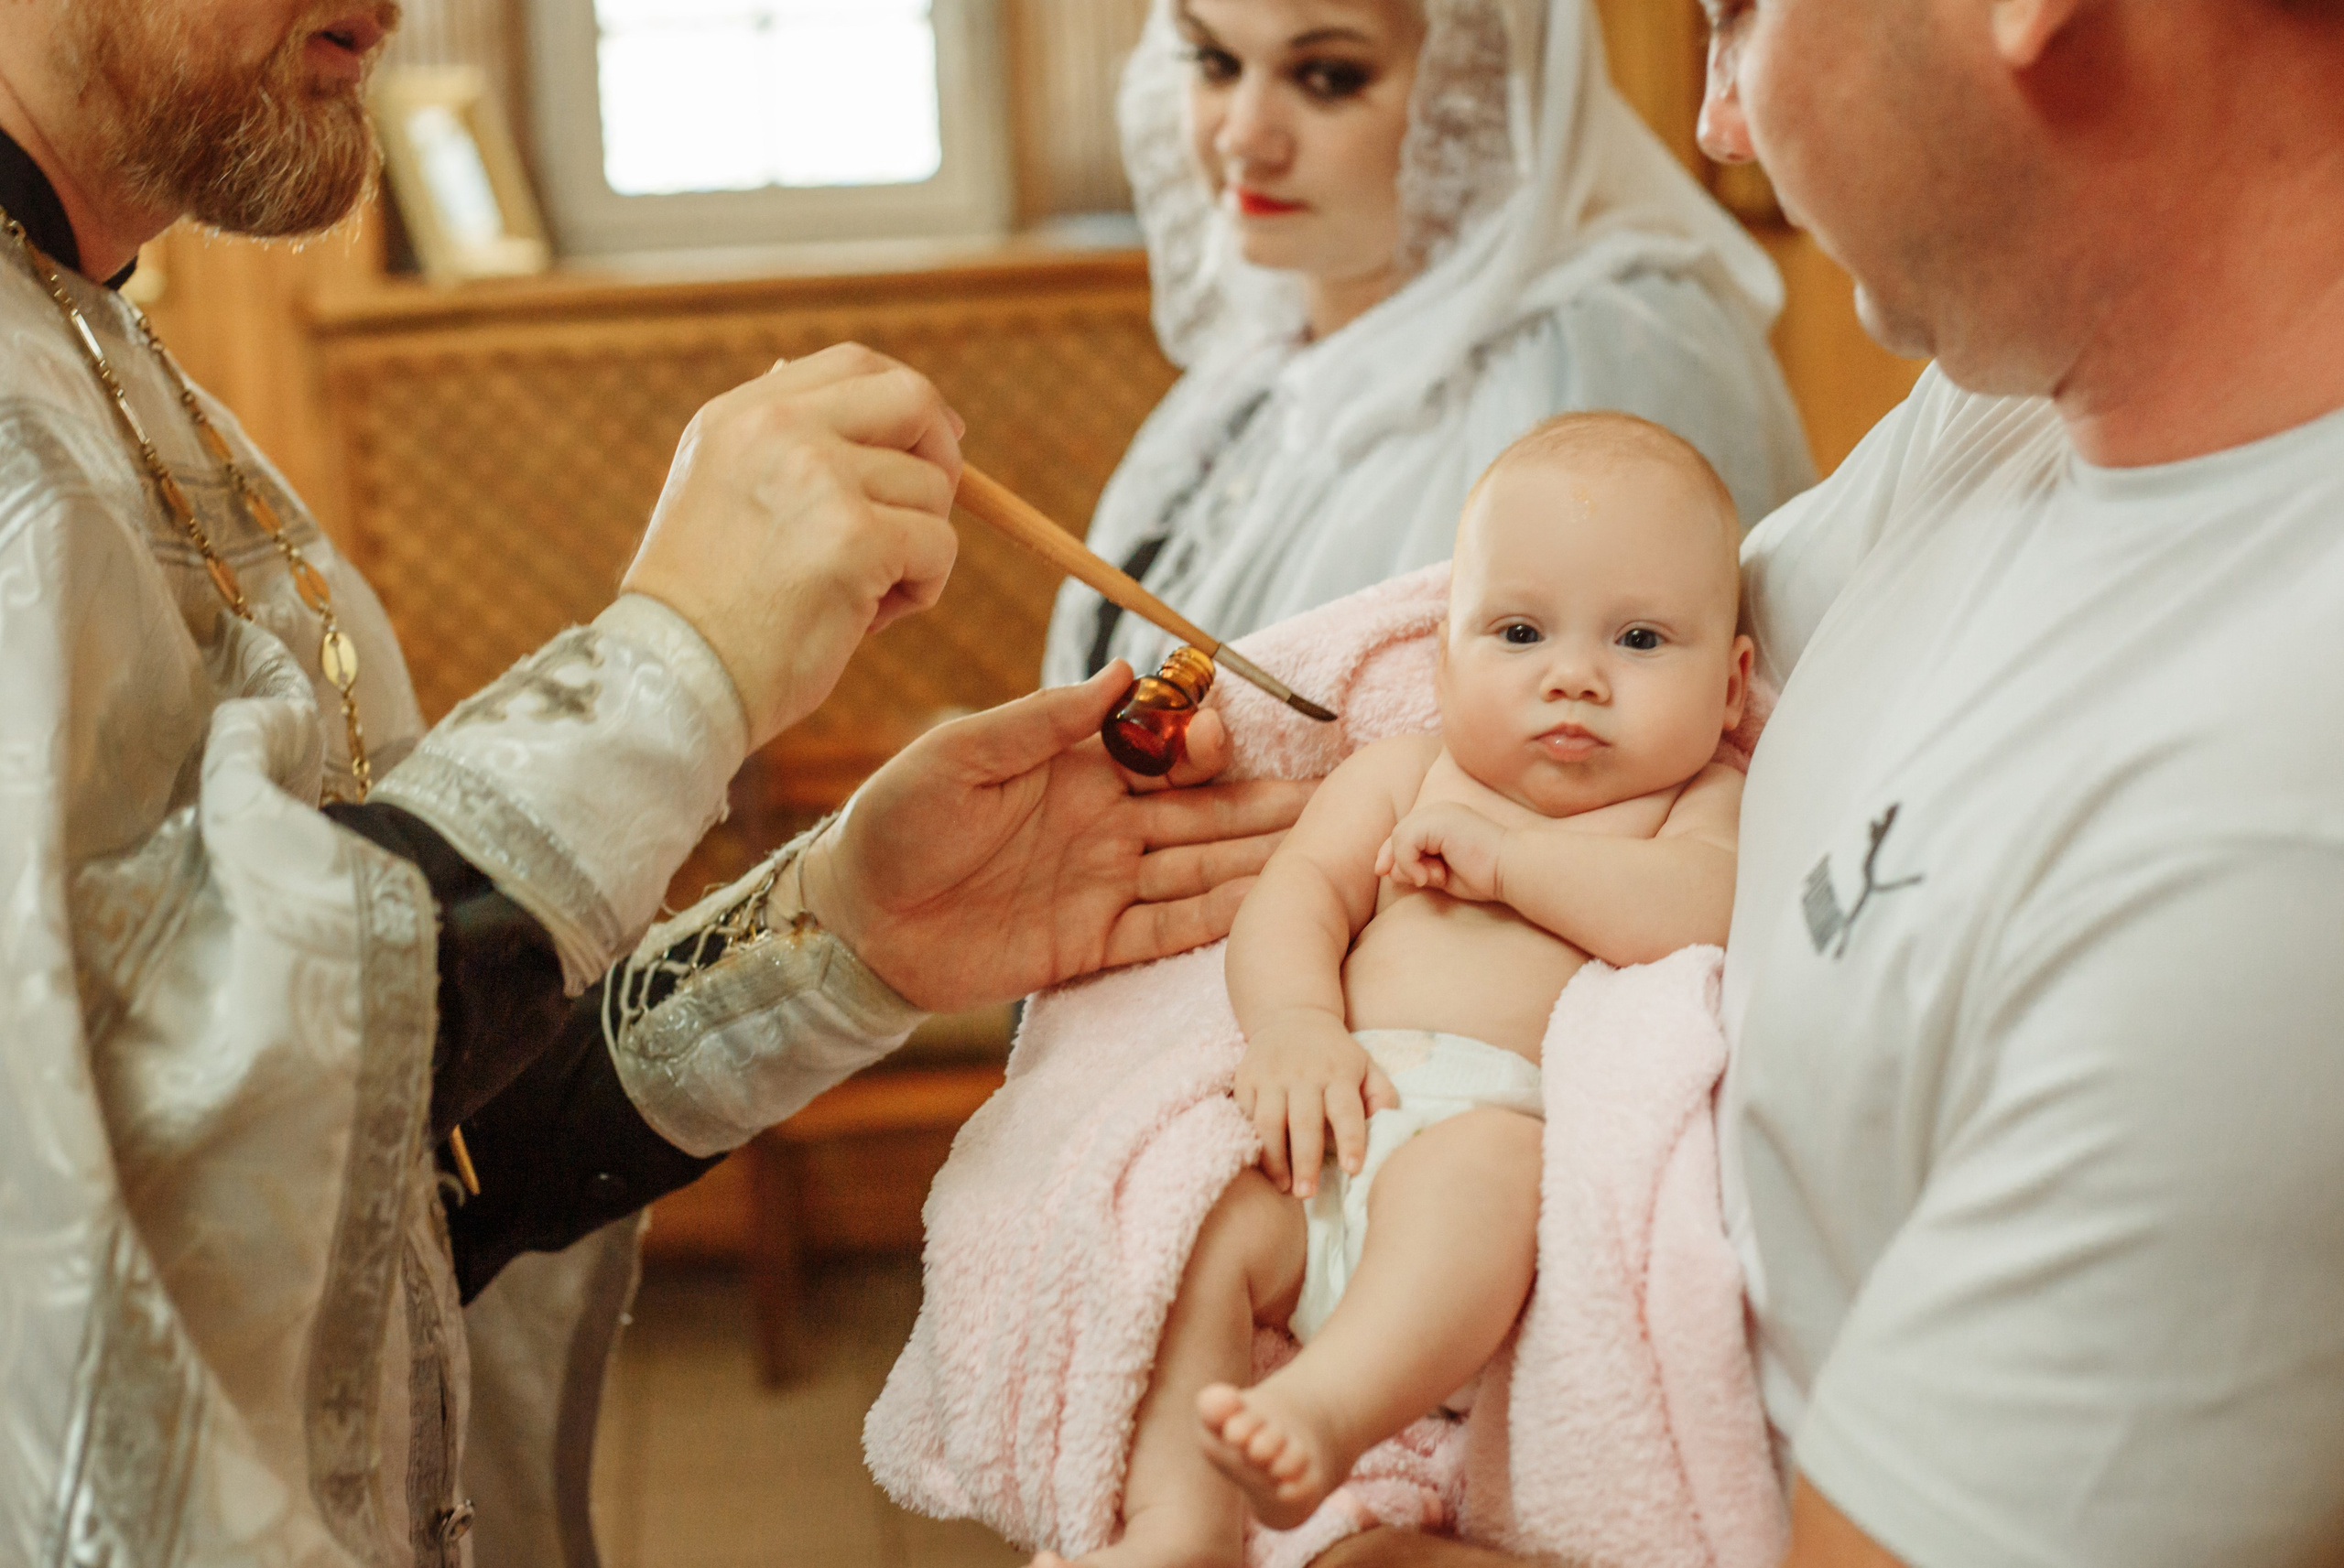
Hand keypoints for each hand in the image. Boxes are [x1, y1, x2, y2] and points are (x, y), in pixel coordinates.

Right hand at [621, 343, 965, 748]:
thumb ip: (791, 450)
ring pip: (933, 489)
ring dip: (918, 548)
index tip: (934, 441)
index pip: (854, 363)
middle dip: (942, 456)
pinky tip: (869, 619)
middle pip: (912, 400)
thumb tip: (888, 420)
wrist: (674, 681)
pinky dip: (923, 589)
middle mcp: (776, 429)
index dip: (910, 400)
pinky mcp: (854, 536)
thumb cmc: (708, 612)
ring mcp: (817, 476)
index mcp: (741, 414)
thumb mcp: (726, 496)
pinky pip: (938, 546)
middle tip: (924, 517)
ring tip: (861, 595)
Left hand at [796, 664, 1314, 1011]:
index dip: (1200, 747)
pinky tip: (1267, 907)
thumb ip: (1045, 718)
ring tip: (1324, 854)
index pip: (1164, 751)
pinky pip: (1168, 927)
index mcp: (1077, 768)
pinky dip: (1217, 918)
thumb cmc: (895, 819)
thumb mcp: (961, 753)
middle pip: (1203, 812)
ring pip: (1200, 868)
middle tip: (1333, 803)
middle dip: (1264, 806)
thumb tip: (1127, 671)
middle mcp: (1105, 823)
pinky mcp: (1093, 943)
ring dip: (1258, 861)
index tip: (1215, 742)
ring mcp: (1105, 884)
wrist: (855, 917)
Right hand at [1234, 1013, 1398, 1196]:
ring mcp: (1271, 1075)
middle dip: (1305, 1160)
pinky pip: (1246, 1116)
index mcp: (1338, 1072)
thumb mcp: (1366, 1065)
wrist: (1292, 1014)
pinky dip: (1253, 1143)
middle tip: (1307, 1194)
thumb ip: (1381, 1094)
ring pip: (1268, 1122)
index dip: (1351, 1140)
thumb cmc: (1335, 1053)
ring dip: (1274, 1159)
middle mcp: (1303, 1073)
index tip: (1352, 1169)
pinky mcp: (1246, 1078)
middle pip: (1303, 1122)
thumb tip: (1387, 1122)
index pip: (1346, 1109)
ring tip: (1283, 1186)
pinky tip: (1262, 1164)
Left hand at [1377, 802, 1510, 902]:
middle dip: (1396, 859)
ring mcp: (1439, 813)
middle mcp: (1439, 811)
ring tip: (1434, 878)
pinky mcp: (1439, 821)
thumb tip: (1387, 871)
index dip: (1392, 854)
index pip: (1406, 834)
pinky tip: (1433, 877)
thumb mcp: (1443, 876)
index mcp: (1443, 820)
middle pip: (1399, 833)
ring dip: (1409, 864)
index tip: (1386, 874)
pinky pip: (1404, 841)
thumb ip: (1418, 870)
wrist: (1514, 869)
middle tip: (1421, 881)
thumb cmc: (1486, 875)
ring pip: (1399, 836)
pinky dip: (1410, 862)